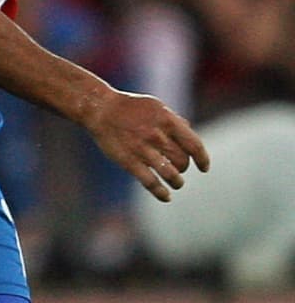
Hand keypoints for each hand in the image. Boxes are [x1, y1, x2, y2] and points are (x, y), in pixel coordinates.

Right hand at [83, 88, 210, 201]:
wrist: (99, 108)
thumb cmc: (129, 107)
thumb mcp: (155, 106)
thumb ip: (173, 119)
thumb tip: (189, 130)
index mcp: (167, 120)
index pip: (194, 145)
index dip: (202, 159)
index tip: (204, 167)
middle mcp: (157, 135)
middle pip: (182, 160)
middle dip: (183, 167)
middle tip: (179, 169)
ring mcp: (142, 149)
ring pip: (170, 174)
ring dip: (177, 181)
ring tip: (176, 183)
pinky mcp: (129, 161)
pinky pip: (150, 182)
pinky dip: (161, 192)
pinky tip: (166, 197)